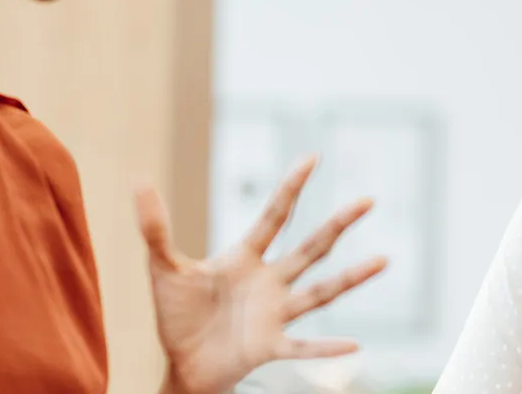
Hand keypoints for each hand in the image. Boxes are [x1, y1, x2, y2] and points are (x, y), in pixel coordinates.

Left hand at [137, 157, 388, 393]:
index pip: (274, 216)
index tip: (311, 158)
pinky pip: (303, 346)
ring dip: (351, 278)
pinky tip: (353, 345)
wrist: (181, 363)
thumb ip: (156, 229)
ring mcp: (274, 314)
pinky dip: (326, 348)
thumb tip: (139, 183)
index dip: (291, 188)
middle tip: (367, 201)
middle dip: (338, 224)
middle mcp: (269, 282)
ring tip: (382, 260)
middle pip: (310, 248)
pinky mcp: (270, 346)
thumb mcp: (163, 268)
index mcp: (245, 258)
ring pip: (320, 293)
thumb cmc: (177, 314)